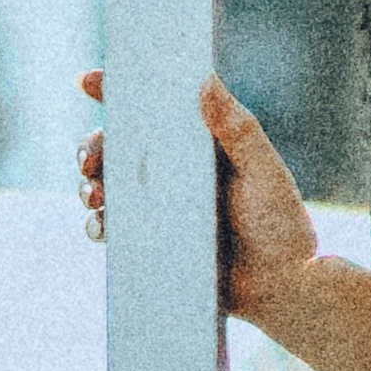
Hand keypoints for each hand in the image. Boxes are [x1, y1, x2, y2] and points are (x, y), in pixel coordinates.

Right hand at [79, 71, 324, 329]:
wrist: (281, 290)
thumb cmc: (281, 226)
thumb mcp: (263, 171)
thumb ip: (238, 129)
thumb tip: (205, 80)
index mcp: (198, 147)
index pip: (154, 110)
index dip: (117, 93)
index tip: (89, 81)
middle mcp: (174, 174)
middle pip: (118, 149)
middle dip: (92, 148)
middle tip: (89, 160)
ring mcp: (161, 209)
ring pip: (108, 188)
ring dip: (89, 186)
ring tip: (95, 195)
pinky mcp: (153, 243)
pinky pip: (115, 230)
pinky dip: (99, 225)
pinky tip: (101, 226)